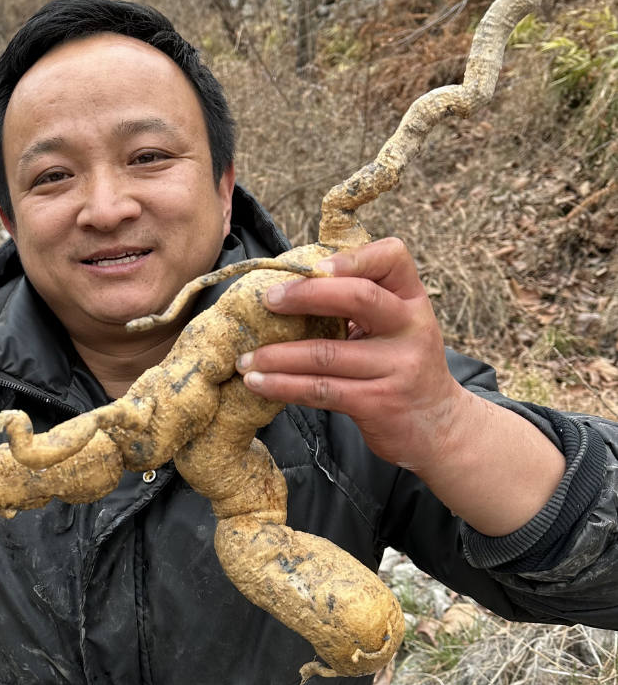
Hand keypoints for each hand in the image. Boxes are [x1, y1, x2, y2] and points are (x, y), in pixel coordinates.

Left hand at [237, 238, 464, 470]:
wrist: (440, 428)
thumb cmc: (401, 369)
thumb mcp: (396, 328)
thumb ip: (360, 305)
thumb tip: (290, 286)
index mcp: (412, 300)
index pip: (392, 257)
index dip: (351, 256)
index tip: (313, 265)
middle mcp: (411, 328)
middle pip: (358, 297)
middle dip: (305, 295)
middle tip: (266, 300)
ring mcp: (398, 367)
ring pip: (326, 353)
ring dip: (276, 355)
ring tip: (245, 359)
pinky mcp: (378, 403)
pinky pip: (321, 389)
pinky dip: (283, 386)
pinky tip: (258, 384)